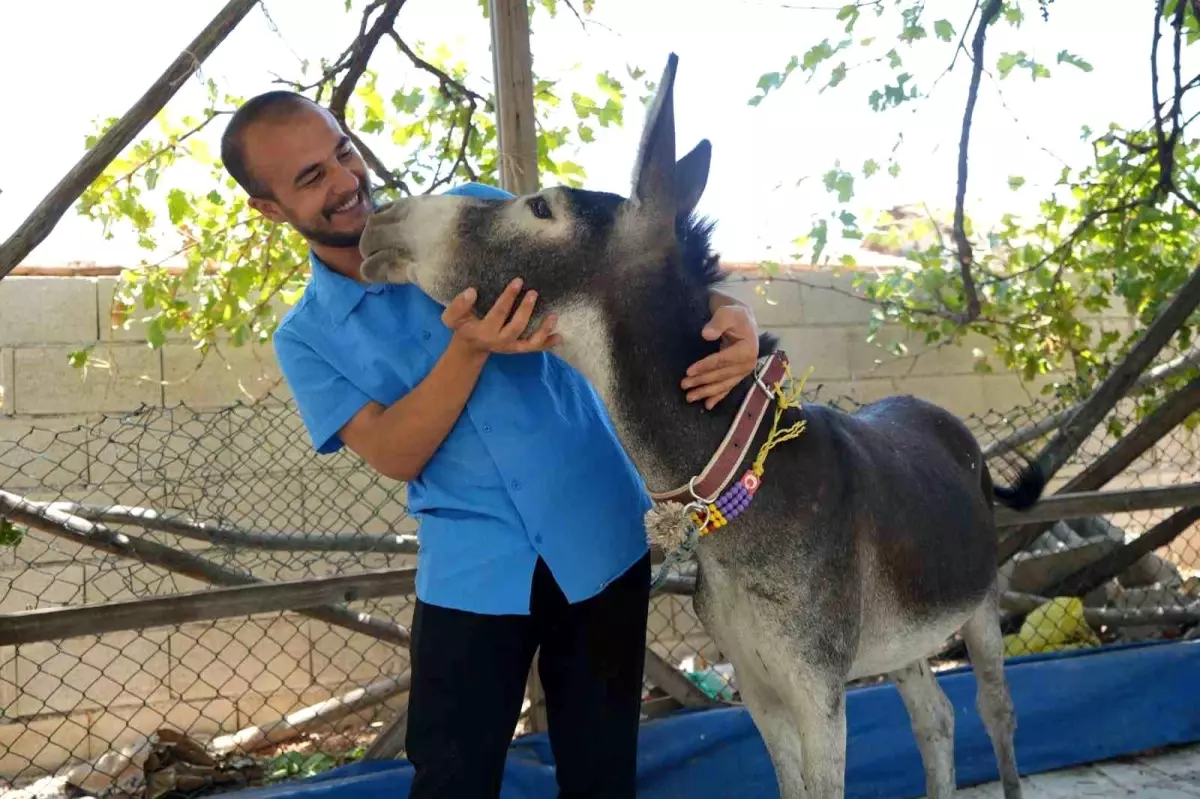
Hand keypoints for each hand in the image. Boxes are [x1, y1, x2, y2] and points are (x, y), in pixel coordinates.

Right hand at [442, 278, 560, 354]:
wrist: (471, 347)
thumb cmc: (463, 327)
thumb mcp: (452, 318)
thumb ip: (458, 305)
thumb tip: (472, 291)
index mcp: (484, 332)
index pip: (499, 313)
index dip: (508, 297)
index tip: (518, 281)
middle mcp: (500, 341)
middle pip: (516, 327)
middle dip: (526, 310)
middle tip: (534, 292)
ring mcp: (511, 347)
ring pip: (530, 342)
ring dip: (543, 330)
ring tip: (553, 316)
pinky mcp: (519, 349)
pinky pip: (535, 348)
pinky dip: (548, 344)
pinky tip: (559, 336)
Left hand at [682, 304, 759, 408]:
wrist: (742, 319)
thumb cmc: (733, 314)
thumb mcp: (727, 313)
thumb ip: (718, 323)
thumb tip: (706, 334)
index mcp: (747, 349)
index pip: (723, 360)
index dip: (705, 366)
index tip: (688, 372)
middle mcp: (748, 363)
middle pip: (721, 375)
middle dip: (702, 381)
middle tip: (684, 385)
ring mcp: (744, 371)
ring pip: (723, 384)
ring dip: (706, 392)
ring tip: (689, 397)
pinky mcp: (739, 375)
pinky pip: (727, 387)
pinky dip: (717, 397)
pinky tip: (707, 405)